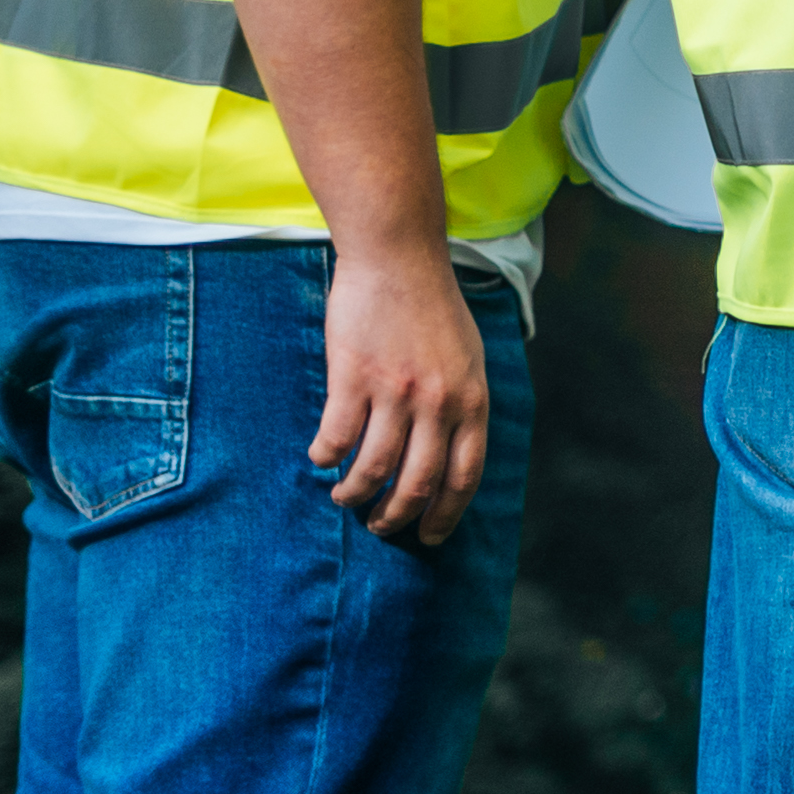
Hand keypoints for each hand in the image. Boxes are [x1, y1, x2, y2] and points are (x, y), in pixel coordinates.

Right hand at [311, 243, 490, 545]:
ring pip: (373, 470)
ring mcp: (397, 392)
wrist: (399, 257)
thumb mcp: (469, 358)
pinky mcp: (355, 378)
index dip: (445, 514)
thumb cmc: (433, 307)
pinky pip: (336, 438)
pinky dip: (325, 457)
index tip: (429, 537)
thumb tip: (451, 452)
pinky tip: (321, 457)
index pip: (464, 476)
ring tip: (344, 496)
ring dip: (354, 494)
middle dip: (395, 517)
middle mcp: (439, 403)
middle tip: (378, 524)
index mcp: (472, 400)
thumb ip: (463, 404)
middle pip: (417, 484)